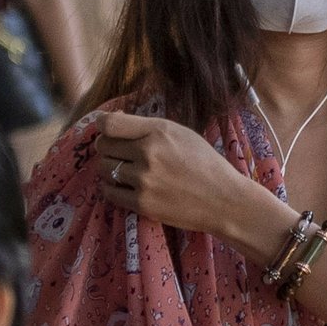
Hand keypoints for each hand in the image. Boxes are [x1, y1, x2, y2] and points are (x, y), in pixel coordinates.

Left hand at [93, 113, 288, 257]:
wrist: (224, 200)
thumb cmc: (205, 164)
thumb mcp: (181, 133)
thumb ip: (148, 127)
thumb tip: (112, 122)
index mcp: (158, 131)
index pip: (109, 123)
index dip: (102, 125)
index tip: (107, 130)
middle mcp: (147, 153)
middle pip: (103, 146)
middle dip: (108, 148)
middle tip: (120, 154)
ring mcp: (143, 180)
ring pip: (104, 169)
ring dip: (111, 169)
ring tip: (127, 171)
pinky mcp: (142, 203)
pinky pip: (109, 192)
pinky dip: (112, 188)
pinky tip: (125, 186)